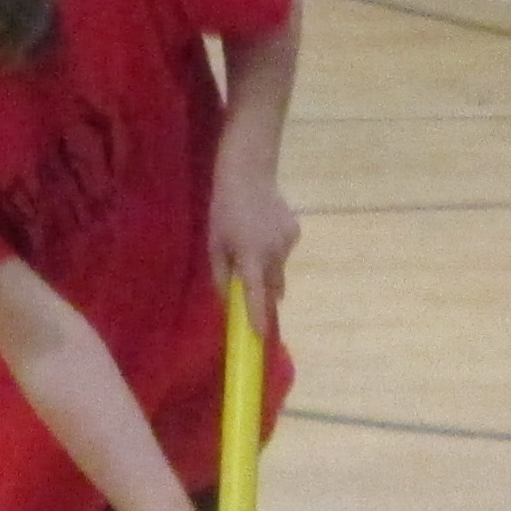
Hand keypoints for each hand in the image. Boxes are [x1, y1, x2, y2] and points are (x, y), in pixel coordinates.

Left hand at [208, 169, 300, 336]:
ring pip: (279, 269)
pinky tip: (264, 231)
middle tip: (253, 292)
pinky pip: (284, 252)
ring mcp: (288, 242)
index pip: (256, 294)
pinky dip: (275, 251)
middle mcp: (274, 253)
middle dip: (264, 295)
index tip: (261, 337)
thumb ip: (221, 274)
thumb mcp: (214, 243)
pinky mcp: (295, 232)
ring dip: (267, 268)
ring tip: (252, 244)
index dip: (258, 317)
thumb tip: (227, 299)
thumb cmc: (224, 209)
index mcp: (251, 256)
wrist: (249, 173)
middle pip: (272, 287)